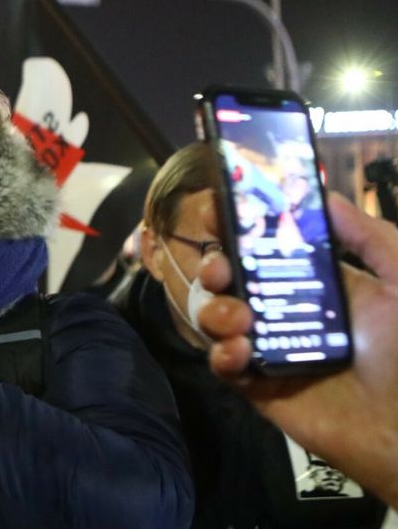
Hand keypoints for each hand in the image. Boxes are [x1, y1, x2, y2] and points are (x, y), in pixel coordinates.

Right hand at [198, 193, 397, 505]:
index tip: (215, 209)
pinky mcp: (259, 386)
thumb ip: (370, 237)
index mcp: (315, 281)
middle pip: (229, 277)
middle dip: (214, 266)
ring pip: (216, 317)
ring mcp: (268, 348)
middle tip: (221, 269)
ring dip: (215, 310)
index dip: (235, 225)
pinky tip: (241, 353)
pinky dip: (222, 355)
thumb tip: (325, 197)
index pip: (264, 245)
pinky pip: (223, 365)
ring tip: (240, 321)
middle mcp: (286, 309)